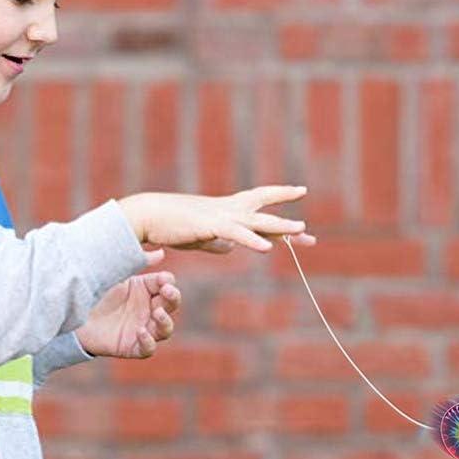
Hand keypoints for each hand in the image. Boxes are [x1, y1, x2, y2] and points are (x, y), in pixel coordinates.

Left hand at [75, 249, 180, 358]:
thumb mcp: (114, 275)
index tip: (164, 280)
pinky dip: (148, 341)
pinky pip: (148, 348)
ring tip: (157, 313)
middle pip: (171, 305)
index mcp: (145, 290)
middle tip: (167, 292)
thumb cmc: (93, 290)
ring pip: (165, 329)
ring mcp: (142, 328)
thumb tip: (160, 252)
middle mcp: (148, 309)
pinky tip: (141, 332)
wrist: (71, 313)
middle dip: (173, 298)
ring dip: (165, 321)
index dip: (168, 282)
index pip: (167, 285)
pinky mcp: (132, 346)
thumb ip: (135, 263)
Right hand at [118, 185, 316, 254]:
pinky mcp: (210, 225)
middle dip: (287, 225)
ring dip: (279, 226)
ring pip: (256, 221)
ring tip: (301, 230)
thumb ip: (217, 242)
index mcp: (226, 211)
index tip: (300, 220)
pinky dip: (251, 240)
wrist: (148, 214)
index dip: (280, 214)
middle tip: (309, 235)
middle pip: (264, 215)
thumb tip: (231, 248)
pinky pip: (235, 233)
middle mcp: (228, 209)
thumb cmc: (170, 225)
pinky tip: (266, 248)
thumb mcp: (200, 238)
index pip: (259, 213)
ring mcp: (220, 215)